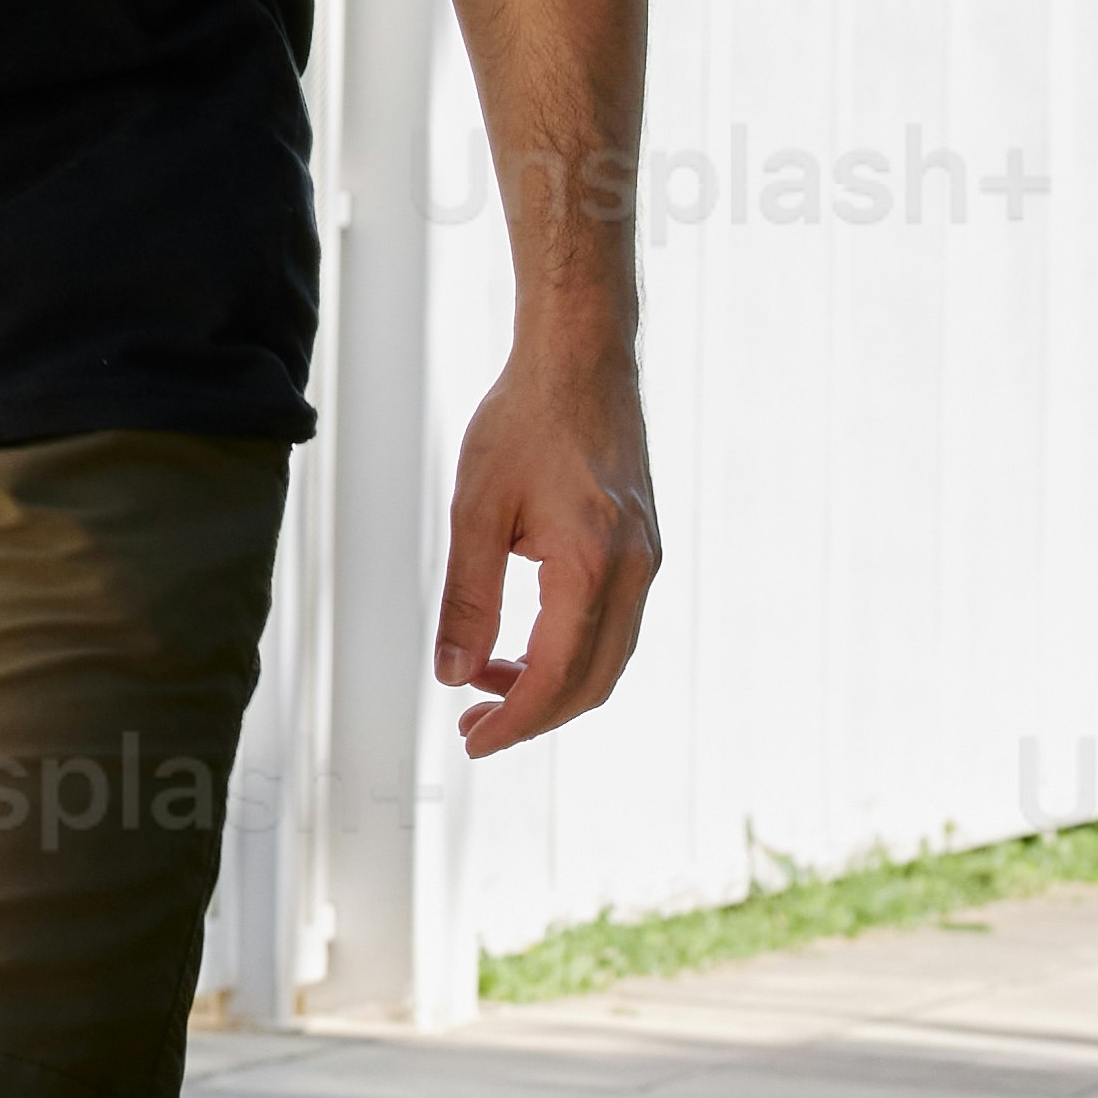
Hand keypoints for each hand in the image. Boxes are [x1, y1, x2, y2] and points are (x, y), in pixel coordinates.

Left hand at [437, 338, 662, 751]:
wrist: (581, 358)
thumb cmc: (526, 419)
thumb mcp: (476, 510)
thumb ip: (467, 598)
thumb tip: (452, 672)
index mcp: (592, 565)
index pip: (556, 677)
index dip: (515, 721)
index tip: (473, 740)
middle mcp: (633, 571)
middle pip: (592, 682)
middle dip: (533, 715)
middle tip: (474, 725)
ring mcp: (645, 560)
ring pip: (606, 657)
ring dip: (550, 685)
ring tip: (485, 683)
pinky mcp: (642, 547)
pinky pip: (612, 624)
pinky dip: (569, 650)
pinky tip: (520, 644)